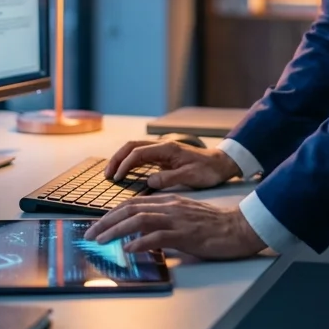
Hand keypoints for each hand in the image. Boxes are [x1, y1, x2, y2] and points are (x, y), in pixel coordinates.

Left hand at [84, 196, 265, 259]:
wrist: (239, 227)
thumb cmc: (214, 224)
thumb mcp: (185, 216)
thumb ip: (164, 219)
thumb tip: (142, 231)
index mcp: (168, 201)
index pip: (133, 203)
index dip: (112, 213)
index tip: (98, 224)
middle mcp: (169, 206)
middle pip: (130, 209)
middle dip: (106, 221)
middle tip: (90, 234)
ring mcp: (177, 219)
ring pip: (139, 220)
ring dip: (116, 230)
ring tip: (101, 240)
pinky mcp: (185, 234)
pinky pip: (158, 236)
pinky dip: (140, 242)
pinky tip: (129, 248)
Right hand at [103, 140, 241, 189]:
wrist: (221, 164)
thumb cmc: (208, 170)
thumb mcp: (190, 176)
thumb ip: (169, 178)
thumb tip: (149, 181)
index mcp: (167, 148)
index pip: (138, 152)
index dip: (124, 164)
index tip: (116, 177)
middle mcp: (162, 147)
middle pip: (132, 147)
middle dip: (117, 159)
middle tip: (107, 175)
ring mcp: (162, 151)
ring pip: (135, 151)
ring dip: (121, 160)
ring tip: (112, 175)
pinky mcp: (163, 158)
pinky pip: (141, 158)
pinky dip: (130, 164)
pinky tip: (125, 174)